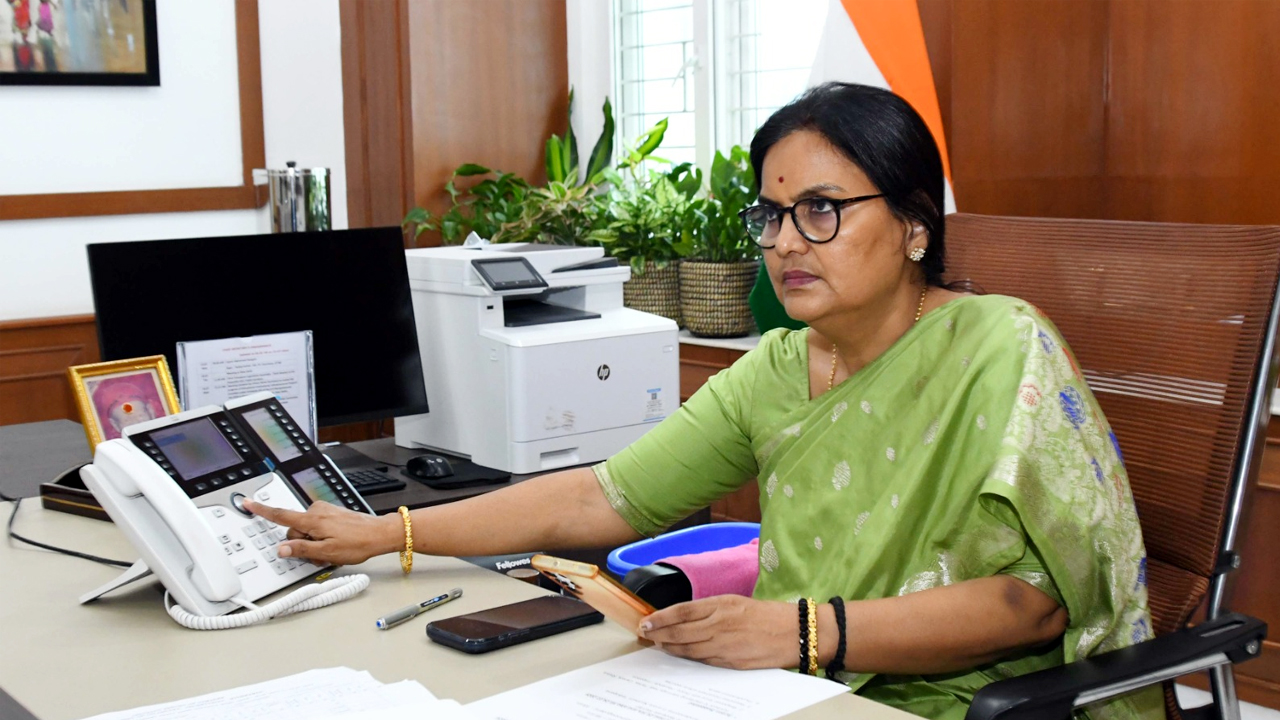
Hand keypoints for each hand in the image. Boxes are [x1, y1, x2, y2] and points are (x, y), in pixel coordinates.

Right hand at [243, 499, 401, 565]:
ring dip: (314, 543)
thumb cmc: (358, 543)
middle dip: (302, 544)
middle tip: (320, 554)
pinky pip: (317, 528)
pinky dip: (321, 538)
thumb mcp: (326, 552)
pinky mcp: (332, 515)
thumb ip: (301, 550)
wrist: (380, 534)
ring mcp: (325, 512)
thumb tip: (281, 549)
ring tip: (331, 551)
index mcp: (312, 519)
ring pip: (307, 531)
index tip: (247, 503)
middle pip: (294, 530)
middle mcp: (316, 511)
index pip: (280, 515)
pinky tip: (335, 545)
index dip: (261, 510)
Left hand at [638, 595, 798, 669]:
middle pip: (680, 631)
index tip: (646, 620)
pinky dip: (689, 658)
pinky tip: (681, 655)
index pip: (682, 611)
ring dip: (670, 648)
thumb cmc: (767, 615)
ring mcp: (725, 645)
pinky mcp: (731, 662)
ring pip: (688, 649)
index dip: (661, 617)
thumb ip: (711, 610)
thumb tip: (686, 617)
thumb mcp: (736, 602)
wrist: (794, 632)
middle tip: (645, 633)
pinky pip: (704, 661)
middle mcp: (720, 624)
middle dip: (659, 634)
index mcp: (722, 605)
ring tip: (658, 644)